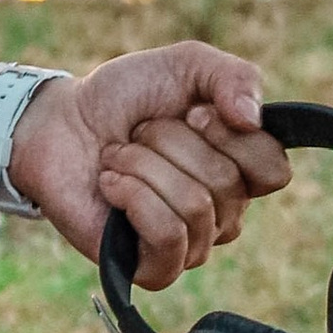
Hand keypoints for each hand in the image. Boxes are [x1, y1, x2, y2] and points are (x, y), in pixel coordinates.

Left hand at [5, 42, 291, 289]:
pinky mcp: (154, 267)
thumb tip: (253, 119)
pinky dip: (132, 197)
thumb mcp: (187, 64)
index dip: (231, 136)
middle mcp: (223, 213)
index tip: (192, 111)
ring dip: (143, 165)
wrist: (59, 123)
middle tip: (140, 133)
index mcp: (240, 170)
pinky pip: (168, 236)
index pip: (273, 170)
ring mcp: (190, 244)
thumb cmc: (125, 98)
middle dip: (170, 143)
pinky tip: (110, 185)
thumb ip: (234, 76)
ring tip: (117, 157)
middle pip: (227, 184)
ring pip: (194, 206)